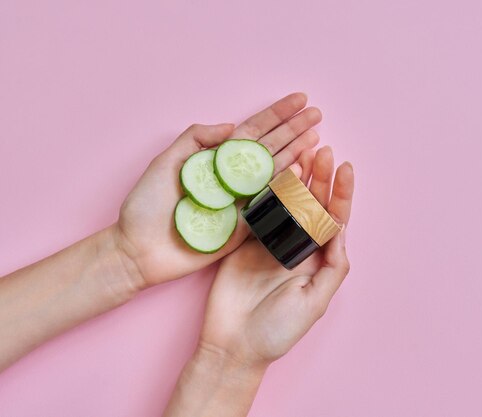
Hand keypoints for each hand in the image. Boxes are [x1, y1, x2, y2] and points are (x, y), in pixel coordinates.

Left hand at [114, 93, 321, 287]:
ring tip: (317, 135)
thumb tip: (231, 125)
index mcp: (215, 159)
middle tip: (318, 114)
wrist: (140, 249)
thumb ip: (196, 139)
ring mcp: (242, 200)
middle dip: (295, 129)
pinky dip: (290, 186)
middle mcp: (233, 177)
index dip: (277, 115)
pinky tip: (305, 169)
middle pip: (271, 147)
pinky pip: (272, 203)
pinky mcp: (246, 225)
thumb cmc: (147, 205)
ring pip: (277, 171)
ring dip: (298, 152)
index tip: (299, 100)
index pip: (253, 131)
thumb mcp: (166, 162)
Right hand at [198, 146, 353, 368]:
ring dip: (297, 178)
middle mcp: (297, 247)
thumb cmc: (277, 331)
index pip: (334, 220)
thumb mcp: (315, 303)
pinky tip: (274, 172)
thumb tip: (341, 229)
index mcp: (318, 260)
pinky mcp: (245, 241)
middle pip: (313, 205)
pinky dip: (267, 190)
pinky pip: (259, 211)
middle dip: (321, 178)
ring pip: (288, 202)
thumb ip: (334, 267)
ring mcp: (271, 242)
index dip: (341, 193)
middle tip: (324, 151)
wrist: (232, 345)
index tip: (346, 168)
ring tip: (305, 152)